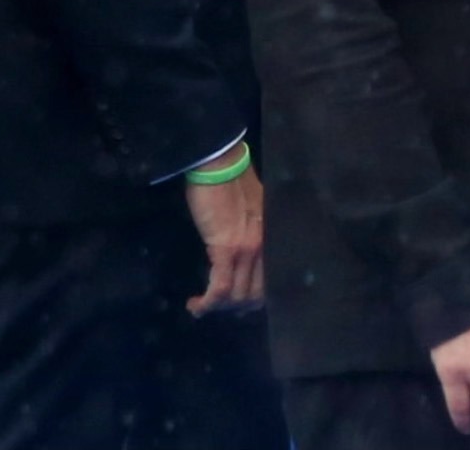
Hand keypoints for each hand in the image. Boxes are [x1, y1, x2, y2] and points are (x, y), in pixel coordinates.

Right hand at [182, 147, 265, 316]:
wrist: (220, 164)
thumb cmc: (231, 183)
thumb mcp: (252, 212)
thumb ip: (253, 233)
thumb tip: (243, 252)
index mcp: (273, 238)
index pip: (272, 282)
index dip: (253, 298)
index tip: (237, 302)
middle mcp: (266, 247)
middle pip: (255, 294)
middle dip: (234, 306)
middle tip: (217, 304)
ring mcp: (248, 249)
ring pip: (238, 295)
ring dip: (219, 306)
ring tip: (204, 303)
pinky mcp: (226, 249)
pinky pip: (220, 288)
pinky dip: (207, 303)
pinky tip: (196, 305)